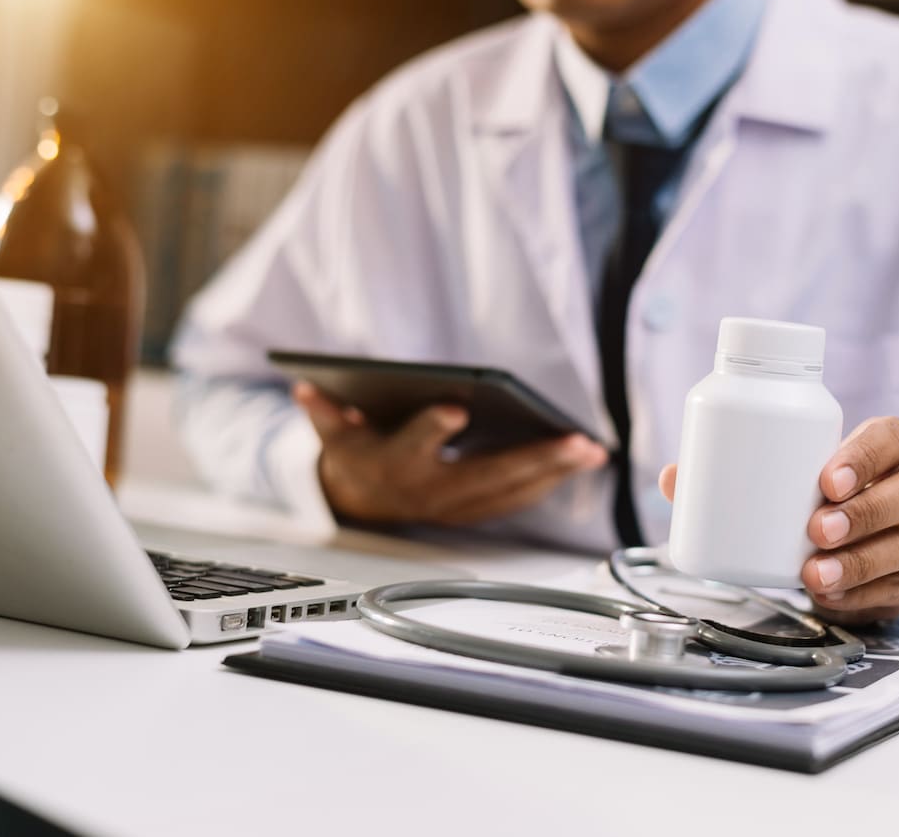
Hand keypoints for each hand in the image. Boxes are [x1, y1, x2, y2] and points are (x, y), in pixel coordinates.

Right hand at [294, 381, 608, 525]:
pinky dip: (546, 485)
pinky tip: (576, 465)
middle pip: (486, 474)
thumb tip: (306, 384)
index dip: (433, 427)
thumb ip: (324, 410)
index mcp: (397, 462)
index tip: (456, 406)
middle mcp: (430, 490)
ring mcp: (454, 506)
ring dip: (554, 474)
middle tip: (579, 443)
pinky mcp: (472, 513)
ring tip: (592, 452)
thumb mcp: (334, 431)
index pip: (415, 442)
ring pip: (510, 492)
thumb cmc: (357, 452)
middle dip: (535, 459)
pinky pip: (515, 501)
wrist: (357, 503)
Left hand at [658, 416, 898, 623]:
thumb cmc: (819, 495)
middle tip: (816, 531)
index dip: (864, 456)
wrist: (859, 538)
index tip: (826, 479)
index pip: (890, 437)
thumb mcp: (786, 476)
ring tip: (816, 575)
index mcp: (889, 448)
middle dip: (865, 513)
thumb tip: (673, 478)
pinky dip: (866, 596)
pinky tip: (834, 598)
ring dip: (863, 563)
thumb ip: (729, 471)